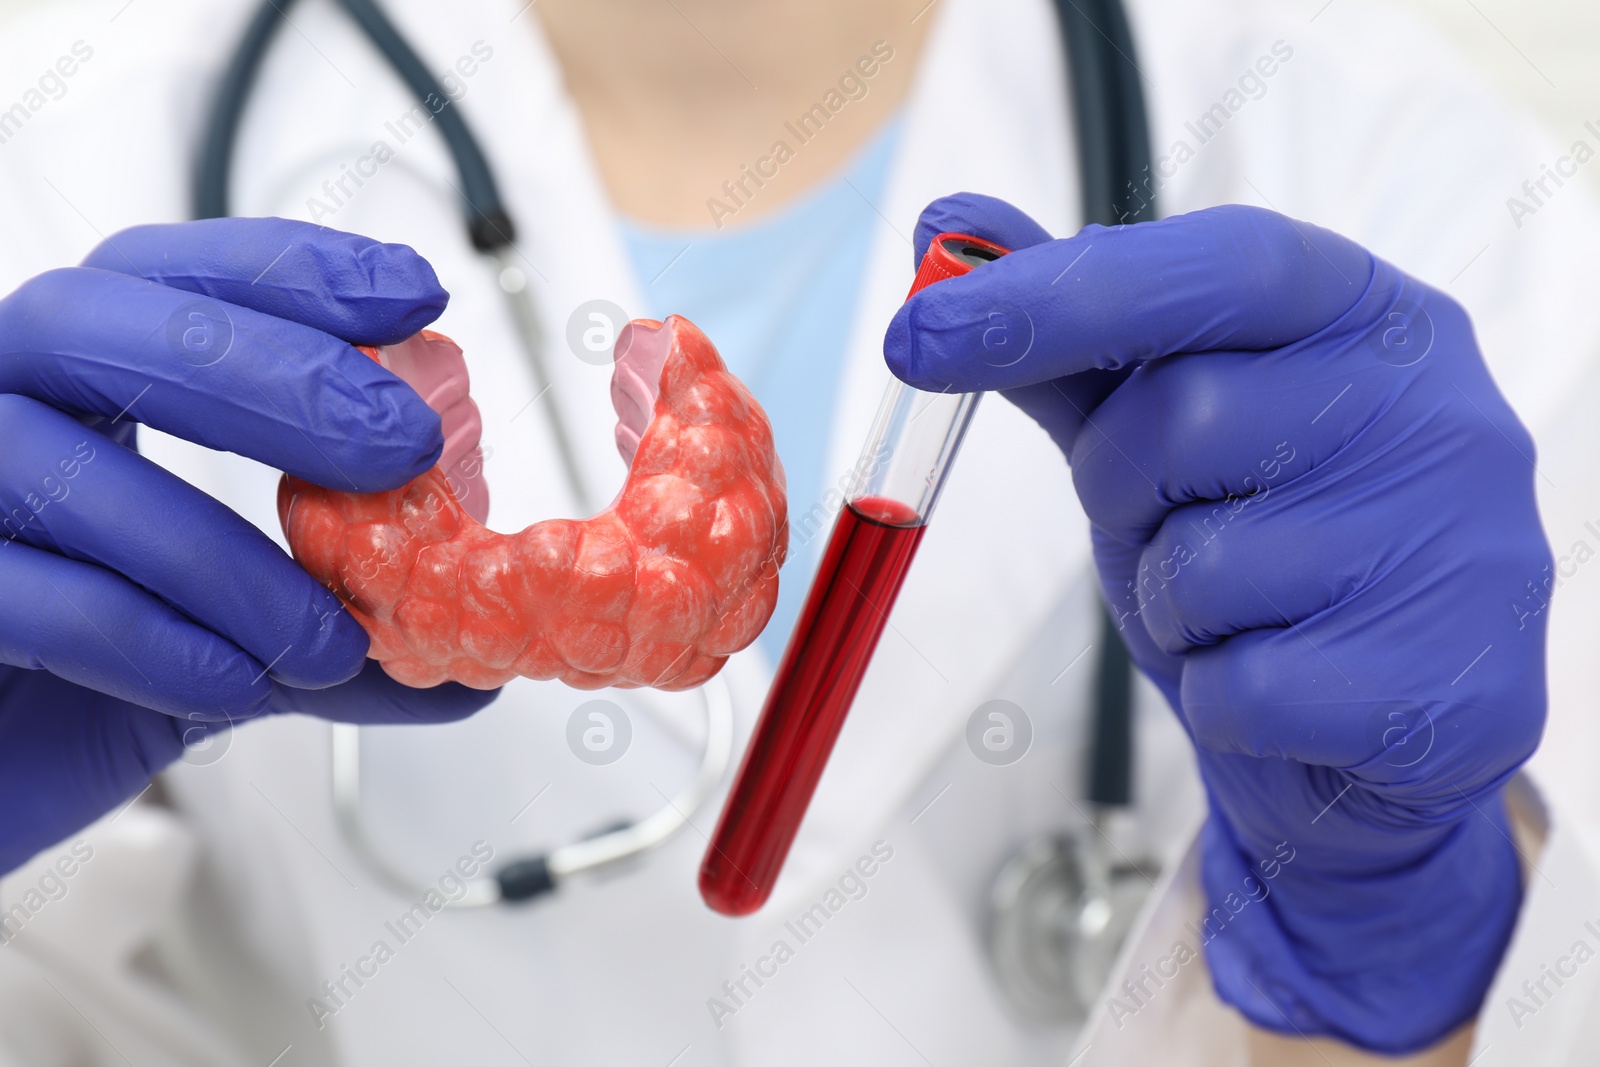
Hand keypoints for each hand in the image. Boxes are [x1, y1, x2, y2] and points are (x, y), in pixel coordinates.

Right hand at [0, 218, 498, 873]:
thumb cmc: (68, 691)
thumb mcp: (226, 643)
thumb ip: (336, 631)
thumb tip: (472, 654)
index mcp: (66, 391)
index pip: (165, 278)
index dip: (289, 271)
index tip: (413, 294)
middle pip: (96, 321)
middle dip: (270, 371)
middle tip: (400, 442)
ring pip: (64, 468)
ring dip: (229, 559)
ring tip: (328, 642)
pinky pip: (27, 594)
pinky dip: (156, 641)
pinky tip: (238, 682)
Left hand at [885, 194, 1548, 1053]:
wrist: (1365, 733)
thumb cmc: (1256, 547)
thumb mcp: (1155, 428)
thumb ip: (1064, 332)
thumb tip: (944, 227)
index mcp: (1371, 317)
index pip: (1219, 265)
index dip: (1061, 292)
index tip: (919, 332)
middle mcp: (1440, 412)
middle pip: (1183, 418)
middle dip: (1123, 489)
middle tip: (1169, 521)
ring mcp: (1463, 552)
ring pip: (1202, 568)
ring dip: (1171, 607)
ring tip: (1242, 615)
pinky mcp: (1449, 691)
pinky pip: (1239, 690)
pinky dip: (1216, 700)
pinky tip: (1276, 689)